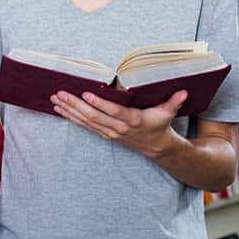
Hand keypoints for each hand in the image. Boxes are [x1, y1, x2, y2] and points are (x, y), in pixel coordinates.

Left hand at [49, 89, 186, 159]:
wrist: (157, 148)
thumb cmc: (160, 125)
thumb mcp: (168, 113)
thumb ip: (174, 101)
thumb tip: (183, 90)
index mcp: (133, 120)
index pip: (113, 111)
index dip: (99, 103)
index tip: (86, 94)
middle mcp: (118, 127)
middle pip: (93, 116)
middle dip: (74, 104)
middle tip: (60, 93)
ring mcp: (109, 132)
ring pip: (85, 121)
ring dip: (69, 110)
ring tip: (55, 100)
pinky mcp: (104, 133)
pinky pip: (85, 126)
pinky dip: (72, 117)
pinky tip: (60, 110)